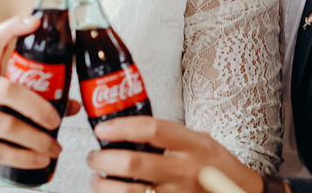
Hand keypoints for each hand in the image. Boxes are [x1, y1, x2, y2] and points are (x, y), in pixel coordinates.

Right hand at [0, 15, 80, 192]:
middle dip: (39, 106)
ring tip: (53, 147)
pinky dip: (23, 157)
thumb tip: (71, 104)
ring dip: (36, 139)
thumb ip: (30, 94)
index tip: (38, 22)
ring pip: (5, 124)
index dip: (14, 28)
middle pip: (8, 89)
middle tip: (56, 119)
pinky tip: (39, 160)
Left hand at [86, 117, 262, 192]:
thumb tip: (133, 125)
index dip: (122, 127)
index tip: (103, 128)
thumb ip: (172, 134)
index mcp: (192, 144)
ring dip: (104, 185)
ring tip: (96, 178)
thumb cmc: (217, 166)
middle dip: (105, 159)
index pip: (152, 129)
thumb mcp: (201, 140)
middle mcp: (184, 169)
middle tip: (94, 156)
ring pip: (129, 192)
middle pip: (134, 163)